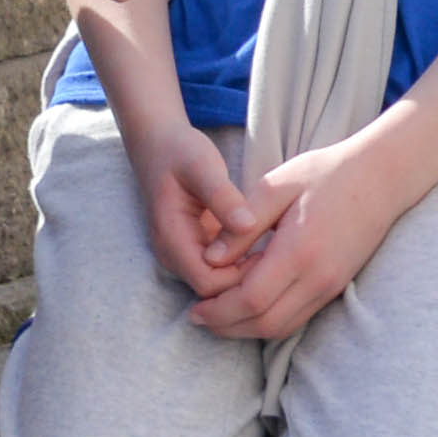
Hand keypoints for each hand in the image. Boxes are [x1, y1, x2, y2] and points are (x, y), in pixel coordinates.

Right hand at [133, 120, 261, 304]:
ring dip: (244, 277)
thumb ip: (223, 196)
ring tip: (273, 254)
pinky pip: (218, 273)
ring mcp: (181, 255)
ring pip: (217, 286)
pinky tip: (262, 249)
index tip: (269, 254)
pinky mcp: (193, 250)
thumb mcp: (202, 165)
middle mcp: (172, 254)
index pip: (208, 284)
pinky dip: (240, 267)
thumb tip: (249, 226)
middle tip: (279, 257)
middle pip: (213, 293)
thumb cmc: (180, 151)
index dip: (240, 279)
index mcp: (171, 238)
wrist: (158, 143)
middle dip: (245, 282)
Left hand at [181, 132, 425, 343]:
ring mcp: (331, 286)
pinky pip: (298, 317)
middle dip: (228, 326)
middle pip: (266, 323)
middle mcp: (318, 278)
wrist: (380, 179)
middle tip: (199, 316)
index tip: (194, 308)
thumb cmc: (324, 174)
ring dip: (247, 328)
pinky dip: (269, 318)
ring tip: (218, 314)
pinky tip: (249, 303)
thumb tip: (210, 260)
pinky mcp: (336, 287)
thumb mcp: (274, 187)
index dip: (219, 311)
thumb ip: (240, 226)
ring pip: (283, 326)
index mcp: (299, 251)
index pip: (252, 299)